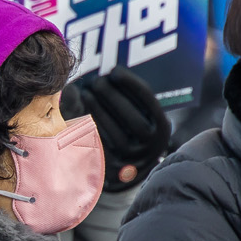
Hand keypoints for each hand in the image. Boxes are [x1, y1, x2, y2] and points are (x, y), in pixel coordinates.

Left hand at [62, 68, 170, 189]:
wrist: (127, 170)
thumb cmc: (130, 130)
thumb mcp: (138, 113)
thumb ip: (128, 95)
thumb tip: (110, 73)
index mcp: (161, 128)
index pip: (149, 102)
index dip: (132, 85)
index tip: (114, 70)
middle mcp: (152, 146)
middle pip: (134, 121)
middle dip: (114, 97)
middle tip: (96, 80)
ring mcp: (133, 161)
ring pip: (117, 135)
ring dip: (99, 110)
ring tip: (85, 92)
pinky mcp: (114, 169)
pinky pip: (101, 147)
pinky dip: (89, 128)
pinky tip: (79, 112)